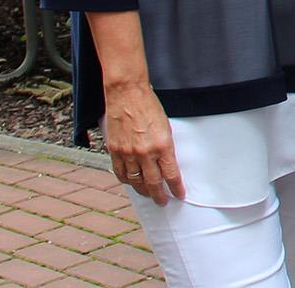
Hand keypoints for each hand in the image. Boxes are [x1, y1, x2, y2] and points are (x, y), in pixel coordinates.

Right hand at [103, 81, 184, 204]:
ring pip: (136, 181)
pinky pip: (120, 173)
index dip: (176, 188)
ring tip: (149, 195)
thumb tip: (167, 162)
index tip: (180, 195)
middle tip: (163, 202)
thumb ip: (165, 146)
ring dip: (143, 191)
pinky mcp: (114, 150)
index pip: (171, 174)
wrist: (127, 94)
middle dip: (160, 195)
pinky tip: (131, 183)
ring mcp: (128, 153)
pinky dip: (126, 181)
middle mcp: (145, 152)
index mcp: (162, 145)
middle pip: (153, 183)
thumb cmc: (150, 106)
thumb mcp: (166, 126)